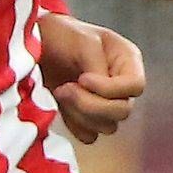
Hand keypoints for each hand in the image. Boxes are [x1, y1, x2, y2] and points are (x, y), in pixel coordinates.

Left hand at [37, 11, 144, 144]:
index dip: (110, 89)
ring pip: (107, 126)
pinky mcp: (89, 119)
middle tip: (64, 88)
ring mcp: (106, 104)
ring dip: (80, 114)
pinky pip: (90, 136)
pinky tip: (61, 106)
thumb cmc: (62, 35)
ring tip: (61, 91)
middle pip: (123, 111)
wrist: (37, 46)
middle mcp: (122, 85)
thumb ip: (96, 65)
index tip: (82, 78)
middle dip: (90, 103)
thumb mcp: (82, 41)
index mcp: (127, 61)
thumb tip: (101, 92)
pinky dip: (74, 125)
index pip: (135, 86)